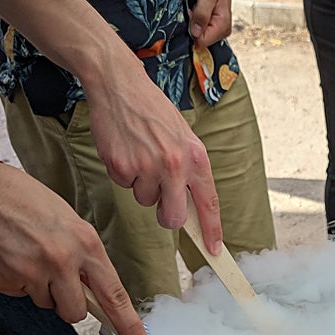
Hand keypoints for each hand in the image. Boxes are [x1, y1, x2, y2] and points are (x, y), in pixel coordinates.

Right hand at [0, 163, 148, 334]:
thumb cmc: (32, 202)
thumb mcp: (72, 224)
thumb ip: (87, 258)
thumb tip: (95, 289)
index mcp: (87, 245)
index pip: (115, 295)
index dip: (129, 324)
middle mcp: (63, 260)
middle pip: (75, 312)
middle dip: (68, 304)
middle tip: (58, 280)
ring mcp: (33, 271)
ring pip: (46, 304)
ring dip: (41, 289)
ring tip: (32, 257)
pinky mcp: (8, 277)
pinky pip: (19, 295)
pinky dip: (17, 282)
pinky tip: (15, 257)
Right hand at [84, 53, 223, 255]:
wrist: (120, 84)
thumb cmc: (154, 112)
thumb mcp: (184, 137)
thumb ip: (189, 170)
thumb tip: (192, 207)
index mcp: (196, 158)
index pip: (209, 203)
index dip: (212, 230)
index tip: (214, 250)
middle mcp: (175, 165)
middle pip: (174, 218)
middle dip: (168, 217)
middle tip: (162, 202)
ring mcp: (147, 166)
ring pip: (146, 201)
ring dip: (142, 186)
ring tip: (141, 156)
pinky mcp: (121, 165)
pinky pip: (123, 186)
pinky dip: (122, 173)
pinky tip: (125, 150)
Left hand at [190, 0, 232, 47]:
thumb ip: (201, 15)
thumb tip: (195, 33)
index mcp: (223, 25)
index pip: (202, 42)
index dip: (192, 29)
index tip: (192, 12)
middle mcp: (222, 30)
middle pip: (201, 40)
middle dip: (193, 26)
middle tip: (194, 7)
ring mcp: (218, 27)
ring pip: (199, 34)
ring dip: (193, 21)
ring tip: (196, 6)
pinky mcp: (213, 23)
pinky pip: (200, 28)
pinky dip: (195, 19)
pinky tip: (197, 8)